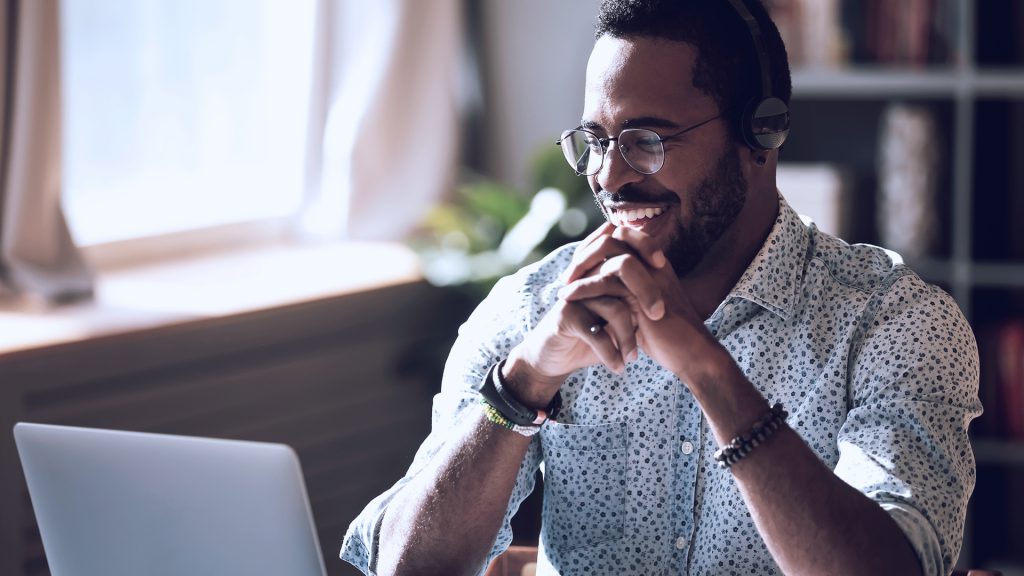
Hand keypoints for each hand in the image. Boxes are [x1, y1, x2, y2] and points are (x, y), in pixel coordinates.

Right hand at [501, 223, 665, 405]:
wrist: (555, 357)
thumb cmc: (592, 335)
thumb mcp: (617, 317)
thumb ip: (635, 301)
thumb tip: (673, 293)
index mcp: (600, 270)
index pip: (623, 242)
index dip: (645, 244)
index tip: (663, 265)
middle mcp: (587, 278)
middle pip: (621, 268)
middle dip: (646, 292)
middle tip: (658, 316)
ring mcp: (575, 295)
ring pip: (614, 307)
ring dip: (629, 336)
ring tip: (634, 358)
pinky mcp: (565, 316)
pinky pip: (596, 332)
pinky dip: (611, 353)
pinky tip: (618, 367)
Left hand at [557, 225, 714, 380]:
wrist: (690, 354)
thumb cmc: (666, 335)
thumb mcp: (640, 308)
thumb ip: (624, 292)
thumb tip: (598, 286)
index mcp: (654, 262)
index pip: (621, 236)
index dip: (595, 246)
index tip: (577, 268)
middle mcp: (653, 262)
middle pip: (613, 235)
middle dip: (585, 252)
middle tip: (568, 275)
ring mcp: (650, 274)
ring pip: (609, 251)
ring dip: (581, 266)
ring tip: (564, 287)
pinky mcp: (644, 292)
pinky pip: (607, 279)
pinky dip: (583, 286)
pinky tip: (568, 297)